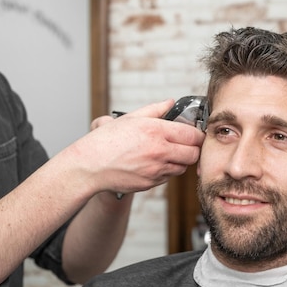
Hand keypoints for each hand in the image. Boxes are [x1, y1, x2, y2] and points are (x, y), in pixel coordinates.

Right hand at [72, 99, 204, 194]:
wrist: (89, 166)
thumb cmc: (105, 141)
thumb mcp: (129, 119)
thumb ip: (154, 110)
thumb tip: (169, 103)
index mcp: (155, 131)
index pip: (192, 135)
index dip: (197, 134)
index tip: (194, 134)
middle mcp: (159, 151)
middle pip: (193, 154)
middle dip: (192, 149)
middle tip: (184, 144)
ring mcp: (156, 169)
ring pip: (182, 167)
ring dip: (179, 161)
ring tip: (166, 153)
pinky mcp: (151, 183)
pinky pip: (167, 177)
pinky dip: (165, 171)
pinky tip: (152, 163)